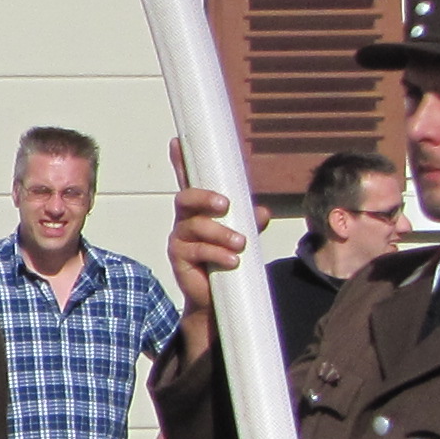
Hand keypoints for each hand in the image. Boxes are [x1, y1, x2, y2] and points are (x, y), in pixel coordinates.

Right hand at [162, 145, 250, 364]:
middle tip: (225, 205)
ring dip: (220, 233)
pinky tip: (232, 260)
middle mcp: (185, 219)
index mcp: (199, 209)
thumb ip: (251, 221)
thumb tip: (262, 212)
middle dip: (204, 198)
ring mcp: (179, 238)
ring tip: (240, 244)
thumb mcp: (244, 236)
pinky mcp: (179, 258)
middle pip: (185, 198)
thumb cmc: (227, 260)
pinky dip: (217, 253)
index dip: (181, 161)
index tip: (178, 140)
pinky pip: (196, 250)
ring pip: (195, 226)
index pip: (188, 180)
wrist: (216, 298)